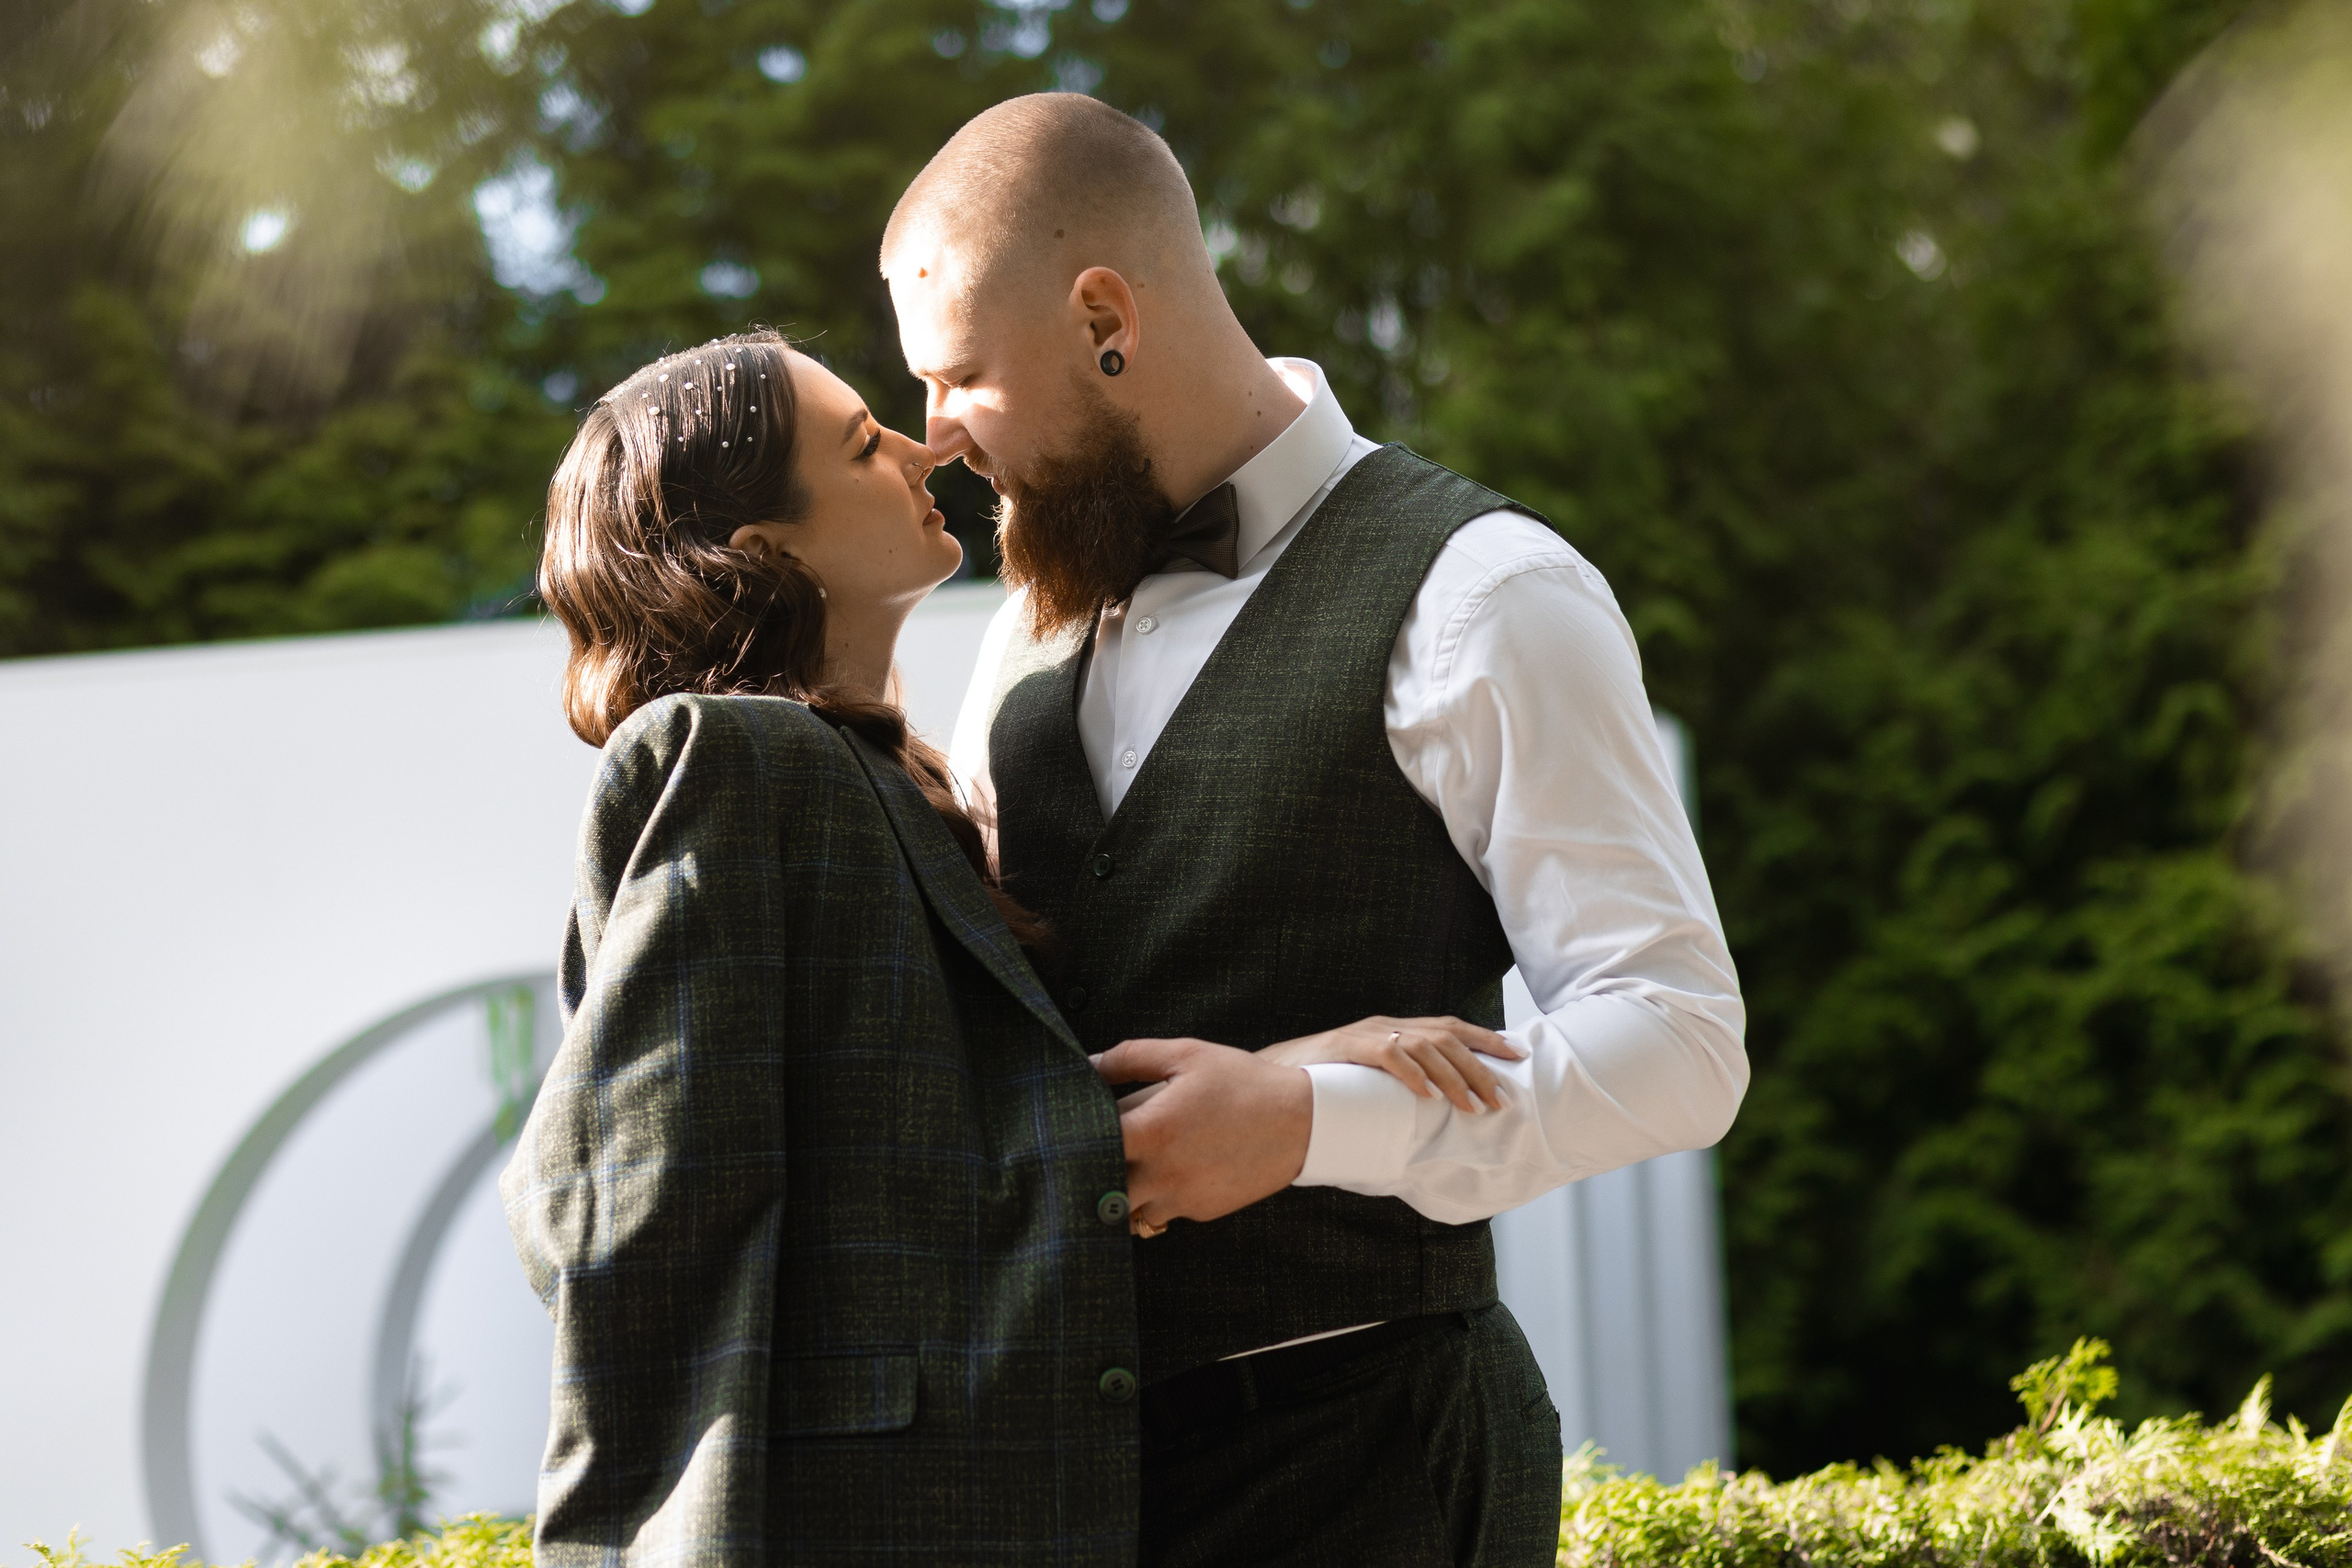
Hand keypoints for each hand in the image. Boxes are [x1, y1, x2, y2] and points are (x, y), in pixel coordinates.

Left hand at [1092, 1038, 1312, 1230]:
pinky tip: (1173, 1169)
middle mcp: (1162, 1173)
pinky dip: (1157, 1196)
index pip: (1088, 1147)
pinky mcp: (1200, 1211)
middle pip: (1100, 1189)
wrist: (1301, 1123)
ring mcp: (1181, 1198)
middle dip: (1091, 1174)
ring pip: (1127, 1209)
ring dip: (1123, 1189)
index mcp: (1153, 1130)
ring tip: (1134, 1162)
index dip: (1071, 1139)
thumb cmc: (1242, 1083)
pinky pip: (1162, 1211)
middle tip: (1088, 1156)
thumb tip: (1087, 1064)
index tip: (1068, 1129)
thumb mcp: (1187, 1055)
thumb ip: (1130, 1057)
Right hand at [1256, 1015, 1523, 1113]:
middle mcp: (1386, 1025)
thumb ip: (1400, 1084)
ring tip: (1473, 1106)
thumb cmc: (1324, 1085)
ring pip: (1424, 1047)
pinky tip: (1427, 1094)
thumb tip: (1438, 1107)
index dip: (1486, 1039)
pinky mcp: (1345, 1048)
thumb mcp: (1370, 1080)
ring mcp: (1366, 1034)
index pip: (1450, 1027)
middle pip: (1446, 1038)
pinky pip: (1387, 1055)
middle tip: (1502, 1099)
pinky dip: (1411, 1073)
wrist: (1273, 1078)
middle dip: (1479, 1067)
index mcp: (1395, 1029)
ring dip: (1454, 1078)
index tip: (1518, 1054)